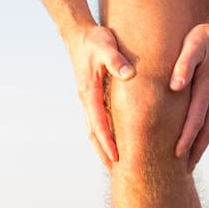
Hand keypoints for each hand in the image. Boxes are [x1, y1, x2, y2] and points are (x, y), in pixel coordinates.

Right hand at [67, 25, 135, 169]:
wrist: (79, 34)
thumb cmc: (95, 40)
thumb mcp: (106, 45)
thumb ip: (116, 60)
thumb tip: (129, 75)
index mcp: (89, 92)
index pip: (98, 124)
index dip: (108, 143)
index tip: (118, 158)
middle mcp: (86, 100)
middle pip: (94, 134)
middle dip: (105, 153)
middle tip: (118, 173)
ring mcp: (88, 100)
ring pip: (94, 130)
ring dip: (103, 148)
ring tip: (115, 165)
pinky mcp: (92, 97)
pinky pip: (97, 122)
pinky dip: (103, 136)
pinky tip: (114, 143)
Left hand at [169, 18, 208, 171]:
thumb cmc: (208, 35)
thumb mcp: (194, 43)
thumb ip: (184, 63)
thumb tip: (174, 86)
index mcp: (207, 85)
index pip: (196, 119)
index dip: (187, 138)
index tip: (178, 155)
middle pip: (206, 130)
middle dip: (195, 152)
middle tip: (184, 171)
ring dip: (201, 145)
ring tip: (190, 162)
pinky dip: (205, 132)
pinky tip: (198, 140)